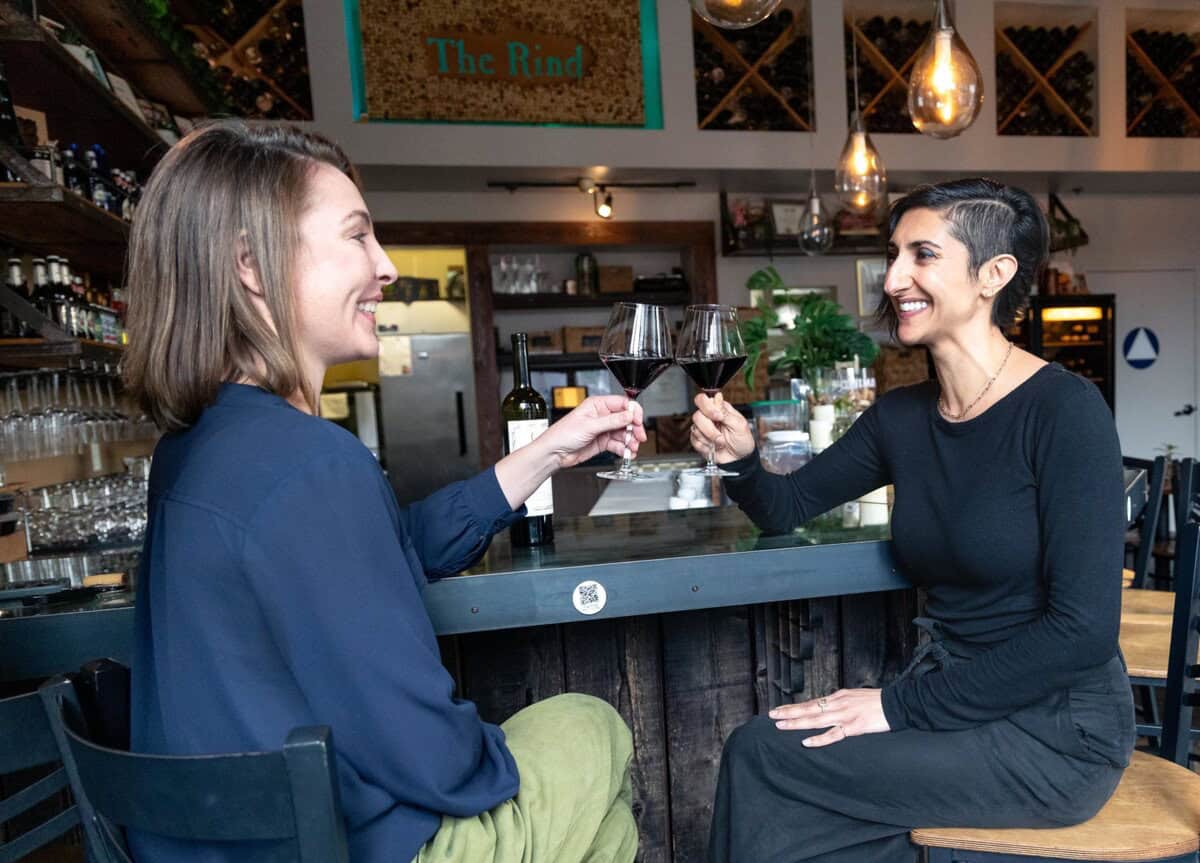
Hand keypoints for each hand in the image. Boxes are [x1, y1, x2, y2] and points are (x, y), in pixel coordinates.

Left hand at [540, 395, 646, 468]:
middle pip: (626, 419)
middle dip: (634, 429)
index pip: (622, 404)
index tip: (637, 420)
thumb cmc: (563, 434)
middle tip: (639, 437)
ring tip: (632, 448)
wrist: (554, 453)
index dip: (632, 411)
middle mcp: (602, 416)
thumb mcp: (590, 425)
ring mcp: (603, 429)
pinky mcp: (603, 442)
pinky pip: (618, 444)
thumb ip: (612, 421)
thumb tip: (629, 415)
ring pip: (624, 433)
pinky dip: (624, 449)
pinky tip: (627, 453)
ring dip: (630, 441)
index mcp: (597, 405)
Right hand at [689, 393, 754, 463]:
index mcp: (719, 409)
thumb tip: (718, 397)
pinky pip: (694, 441)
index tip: (718, 417)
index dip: (708, 408)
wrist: (739, 459)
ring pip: (695, 429)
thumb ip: (726, 412)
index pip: (703, 400)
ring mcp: (702, 428)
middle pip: (697, 415)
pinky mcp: (698, 440)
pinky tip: (714, 447)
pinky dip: (705, 446)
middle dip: (709, 428)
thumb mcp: (740, 425)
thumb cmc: (742, 441)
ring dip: (710, 439)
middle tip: (720, 435)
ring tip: (721, 442)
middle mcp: (709, 417)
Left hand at [769, 689, 890, 747]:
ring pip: (816, 720)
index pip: (811, 702)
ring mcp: (845, 715)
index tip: (779, 709)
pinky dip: (819, 739)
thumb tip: (827, 706)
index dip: (794, 707)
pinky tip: (806, 742)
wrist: (897, 703)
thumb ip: (840, 702)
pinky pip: (833, 734)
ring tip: (781, 725)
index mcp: (838, 697)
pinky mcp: (854, 727)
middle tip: (771, 715)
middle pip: (809, 709)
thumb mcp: (854, 696)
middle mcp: (838, 704)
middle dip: (789, 712)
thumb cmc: (877, 701)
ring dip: (797, 723)